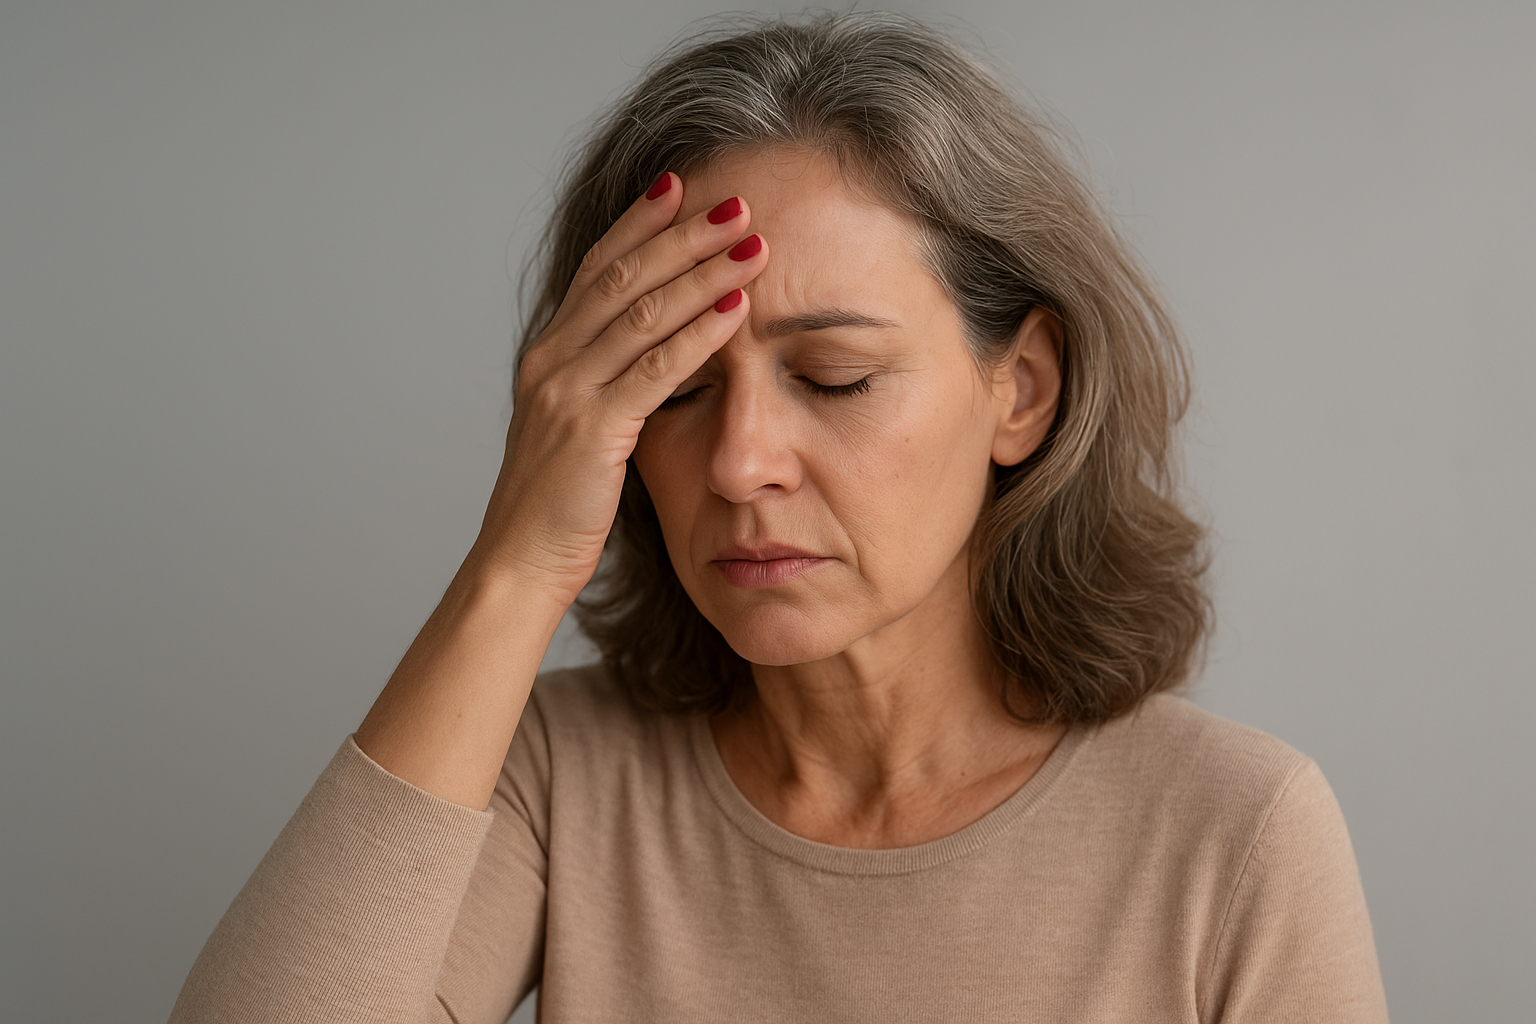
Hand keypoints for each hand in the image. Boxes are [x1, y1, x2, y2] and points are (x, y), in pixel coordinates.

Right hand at [469, 173, 767, 605]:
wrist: (518, 562)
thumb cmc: (557, 504)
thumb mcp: (579, 429)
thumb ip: (608, 385)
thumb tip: (654, 353)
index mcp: (548, 354)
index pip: (596, 268)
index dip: (639, 223)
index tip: (680, 184)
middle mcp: (552, 360)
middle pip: (622, 275)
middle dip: (682, 234)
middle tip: (736, 201)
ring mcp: (567, 391)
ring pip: (641, 312)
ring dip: (701, 272)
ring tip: (752, 243)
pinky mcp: (592, 429)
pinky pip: (654, 369)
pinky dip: (699, 333)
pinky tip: (737, 309)